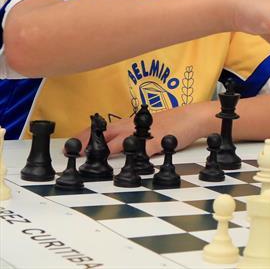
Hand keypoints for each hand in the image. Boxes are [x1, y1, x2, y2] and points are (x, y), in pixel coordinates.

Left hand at [72, 103, 214, 156]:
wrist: (192, 117)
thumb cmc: (170, 125)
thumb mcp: (144, 130)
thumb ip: (128, 138)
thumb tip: (111, 149)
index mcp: (128, 125)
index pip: (101, 129)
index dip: (83, 137)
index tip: (69, 146)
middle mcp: (133, 127)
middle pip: (105, 134)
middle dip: (88, 143)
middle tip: (73, 153)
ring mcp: (145, 134)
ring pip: (121, 141)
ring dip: (106, 150)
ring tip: (93, 158)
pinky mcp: (158, 142)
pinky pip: (144, 149)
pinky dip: (134, 155)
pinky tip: (127, 161)